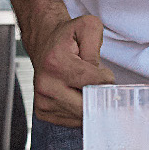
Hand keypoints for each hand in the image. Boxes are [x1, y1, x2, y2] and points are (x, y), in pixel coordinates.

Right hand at [25, 12, 113, 126]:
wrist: (44, 43)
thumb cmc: (66, 37)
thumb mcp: (88, 27)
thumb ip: (97, 49)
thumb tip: (100, 79)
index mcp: (56, 63)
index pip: (94, 83)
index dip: (105, 78)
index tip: (103, 72)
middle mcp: (46, 84)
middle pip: (87, 105)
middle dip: (98, 96)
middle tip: (96, 82)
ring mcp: (43, 101)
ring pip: (81, 116)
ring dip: (88, 104)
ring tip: (82, 86)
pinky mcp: (43, 112)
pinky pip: (72, 121)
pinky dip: (79, 111)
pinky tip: (75, 95)